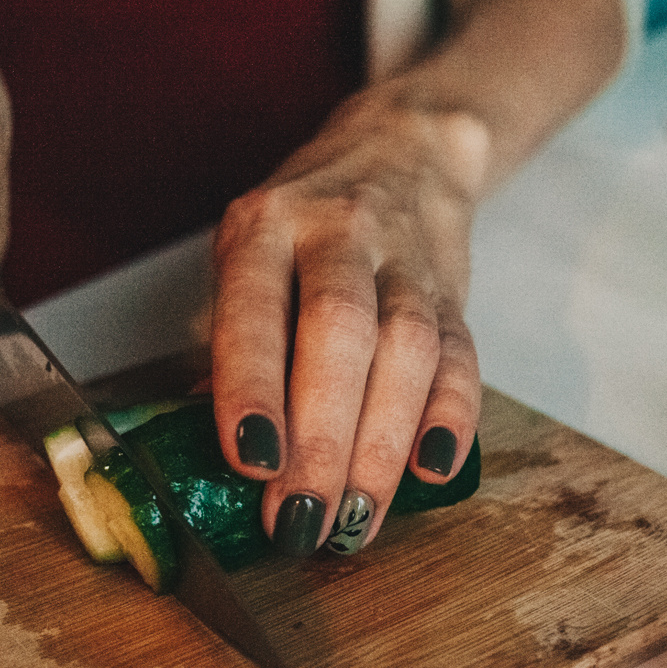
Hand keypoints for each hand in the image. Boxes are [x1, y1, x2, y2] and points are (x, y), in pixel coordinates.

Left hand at [204, 0, 625, 557]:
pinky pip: (461, 355)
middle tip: (304, 516)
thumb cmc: (300, 228)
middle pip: (339, 333)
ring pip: (406, 349)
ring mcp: (404, 257)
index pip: (256, 309)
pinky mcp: (454, 290)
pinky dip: (451, 418)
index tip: (251, 463)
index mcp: (264, 226)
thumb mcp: (247, 259)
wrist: (403, 149)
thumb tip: (205, 447)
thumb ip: (229, 345)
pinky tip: (430, 470)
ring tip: (358, 518)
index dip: (253, 388)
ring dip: (382, 445)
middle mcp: (337, 231)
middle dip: (322, 437)